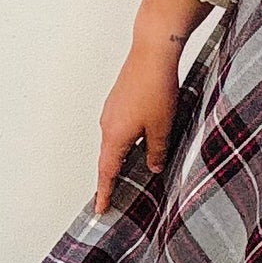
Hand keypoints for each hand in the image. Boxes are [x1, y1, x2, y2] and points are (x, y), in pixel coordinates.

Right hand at [93, 0, 209, 216]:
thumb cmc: (156, 89)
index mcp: (114, 136)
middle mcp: (107, 124)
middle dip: (111, 177)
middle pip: (107, 158)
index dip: (104, 192)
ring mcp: (112, 110)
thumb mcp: (162, 128)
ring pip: (115, 141)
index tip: (99, 209)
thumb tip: (153, 165)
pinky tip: (140, 141)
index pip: (107, 172)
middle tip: (111, 196)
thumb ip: (157, 151)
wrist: (152, 53)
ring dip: (121, 157)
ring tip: (129, 171)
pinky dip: (126, 140)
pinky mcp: (119, 99)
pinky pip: (120, 127)